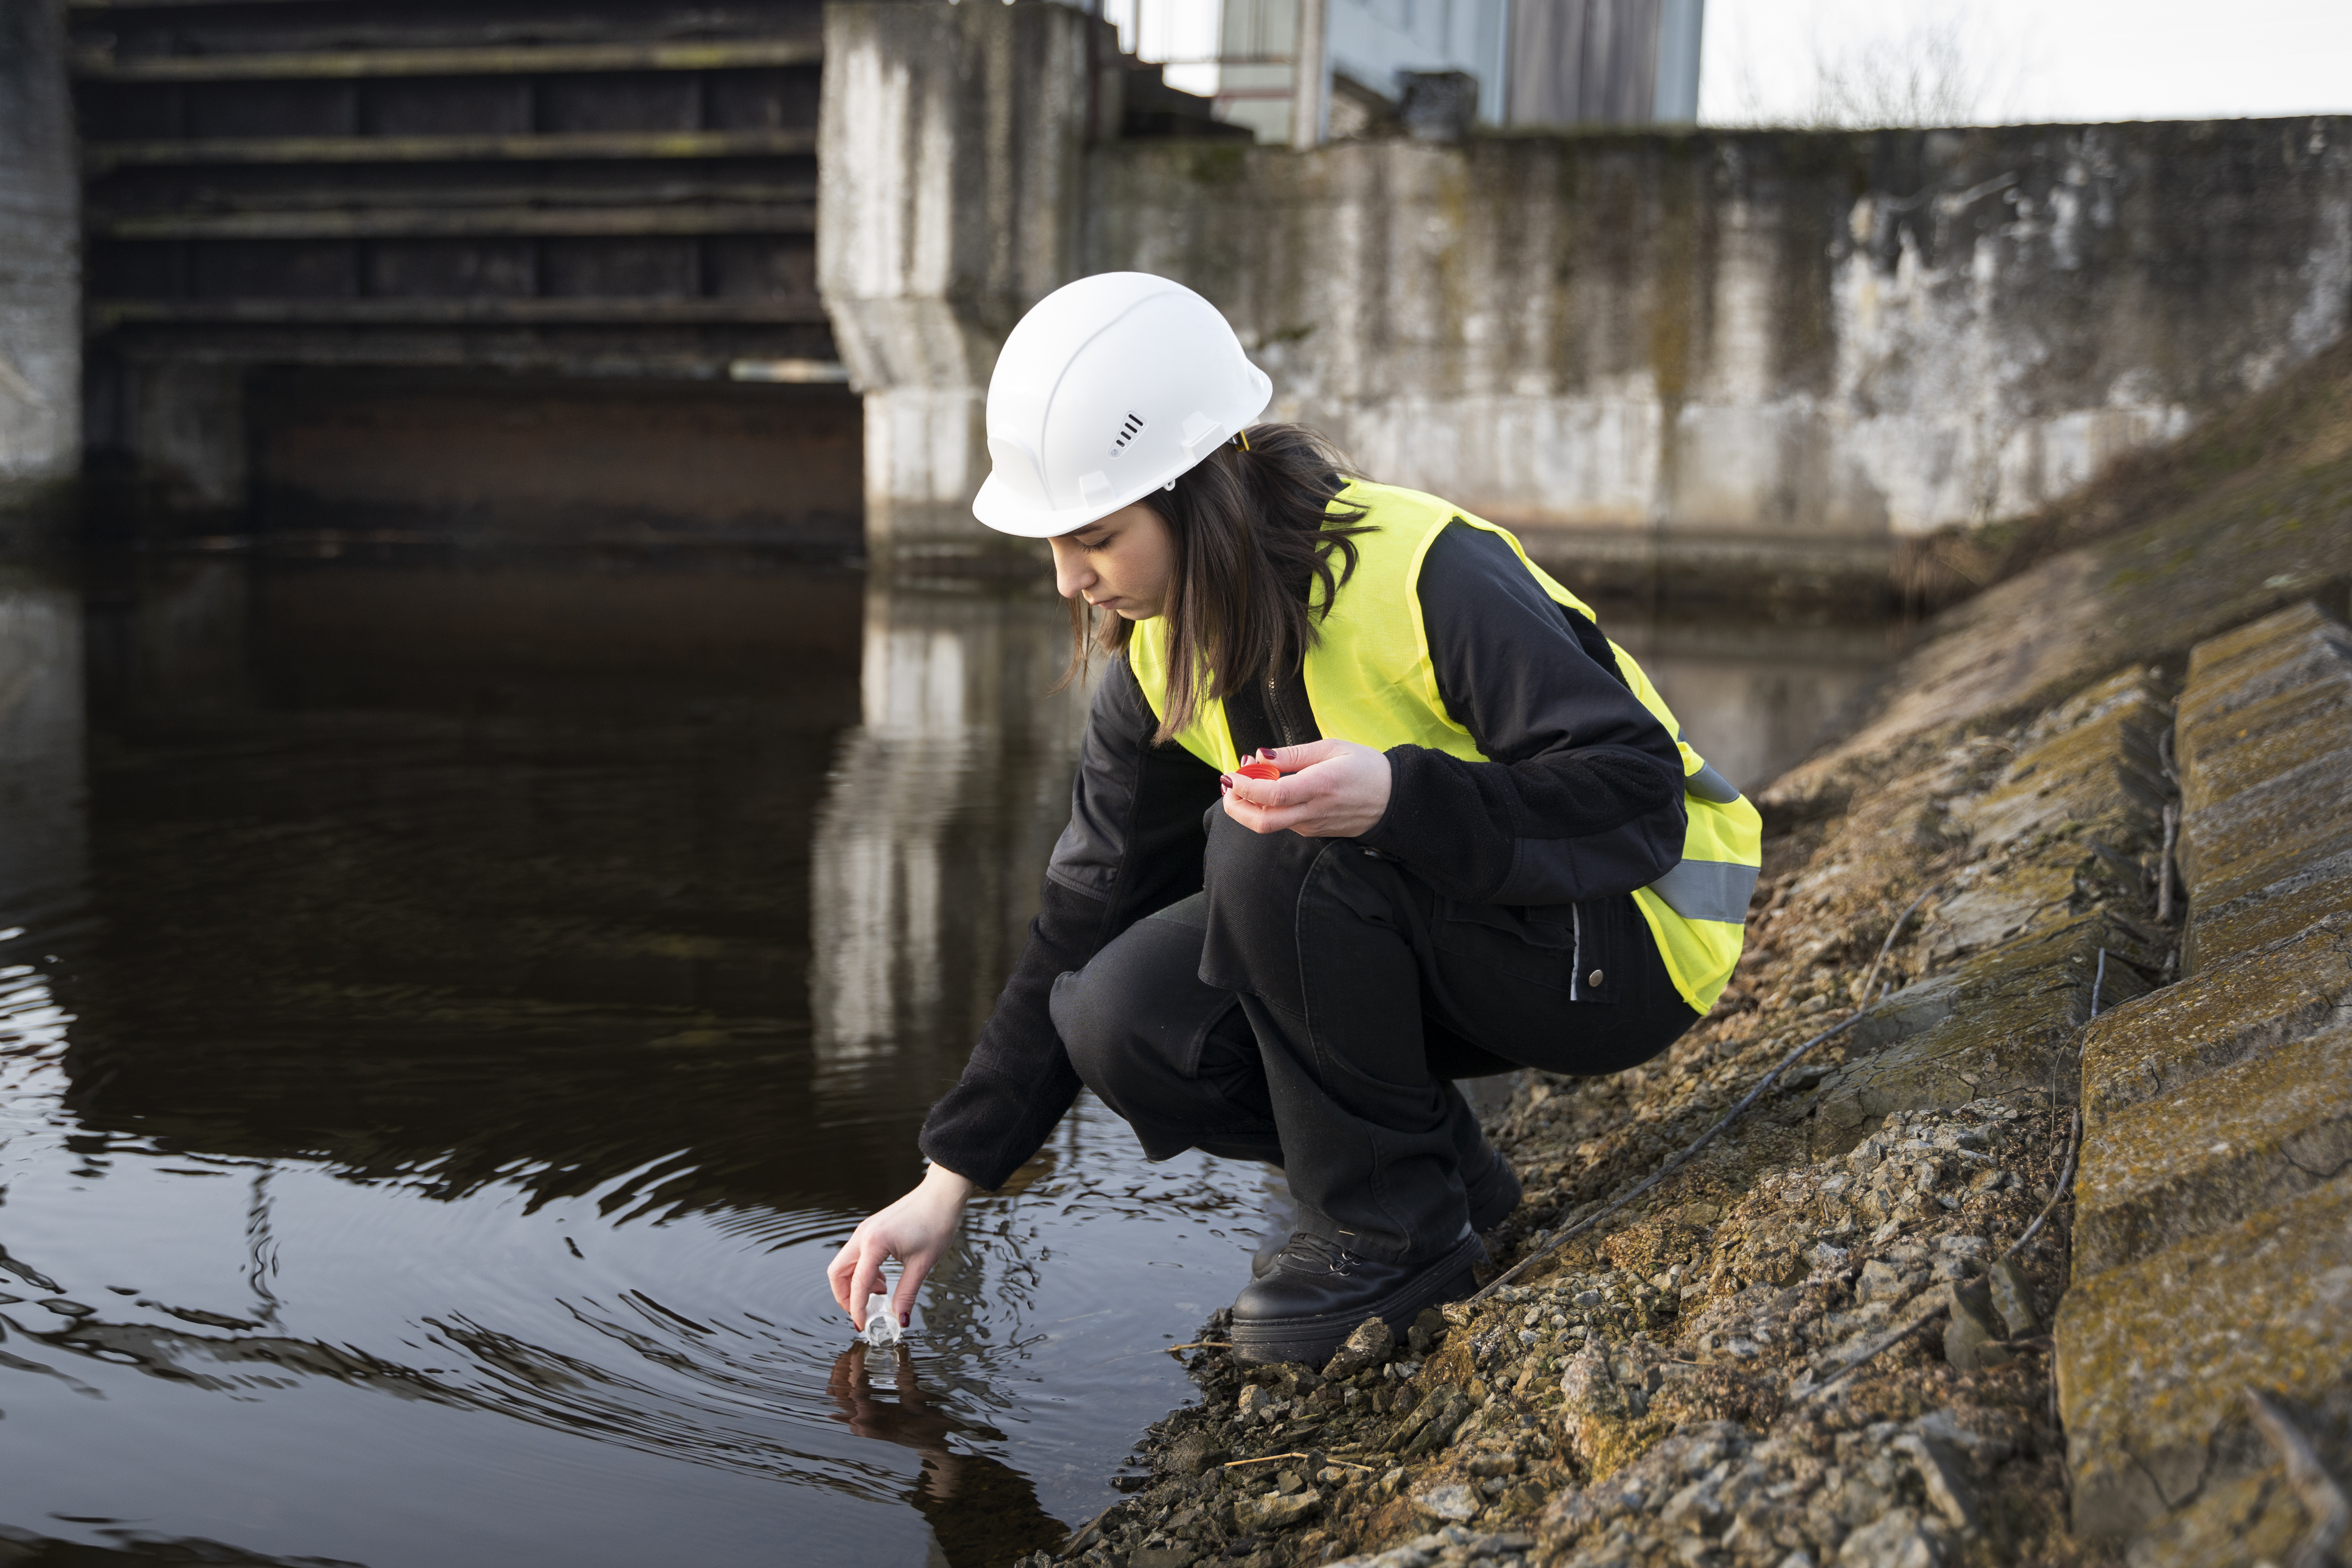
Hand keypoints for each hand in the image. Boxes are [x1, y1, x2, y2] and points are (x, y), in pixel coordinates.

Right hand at [826, 1163, 973, 1328]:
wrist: (941, 1195)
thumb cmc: (936, 1222)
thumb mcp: (922, 1264)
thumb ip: (907, 1293)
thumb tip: (900, 1319)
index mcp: (874, 1243)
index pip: (857, 1284)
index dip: (857, 1309)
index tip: (863, 1325)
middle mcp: (863, 1235)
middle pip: (837, 1272)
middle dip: (845, 1296)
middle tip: (862, 1312)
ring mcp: (865, 1230)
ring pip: (844, 1263)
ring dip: (854, 1284)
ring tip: (880, 1294)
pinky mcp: (871, 1229)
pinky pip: (856, 1255)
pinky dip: (862, 1271)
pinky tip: (883, 1279)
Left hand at [1220, 738, 1392, 838]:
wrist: (1394, 800)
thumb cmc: (1365, 768)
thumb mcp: (1332, 748)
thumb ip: (1293, 754)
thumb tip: (1259, 755)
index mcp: (1319, 786)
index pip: (1272, 795)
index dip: (1245, 786)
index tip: (1231, 774)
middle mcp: (1313, 811)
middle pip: (1262, 822)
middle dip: (1235, 807)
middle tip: (1227, 785)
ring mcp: (1312, 826)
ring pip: (1269, 824)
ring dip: (1250, 804)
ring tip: (1249, 775)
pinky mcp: (1313, 832)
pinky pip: (1282, 823)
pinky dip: (1267, 808)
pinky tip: (1268, 788)